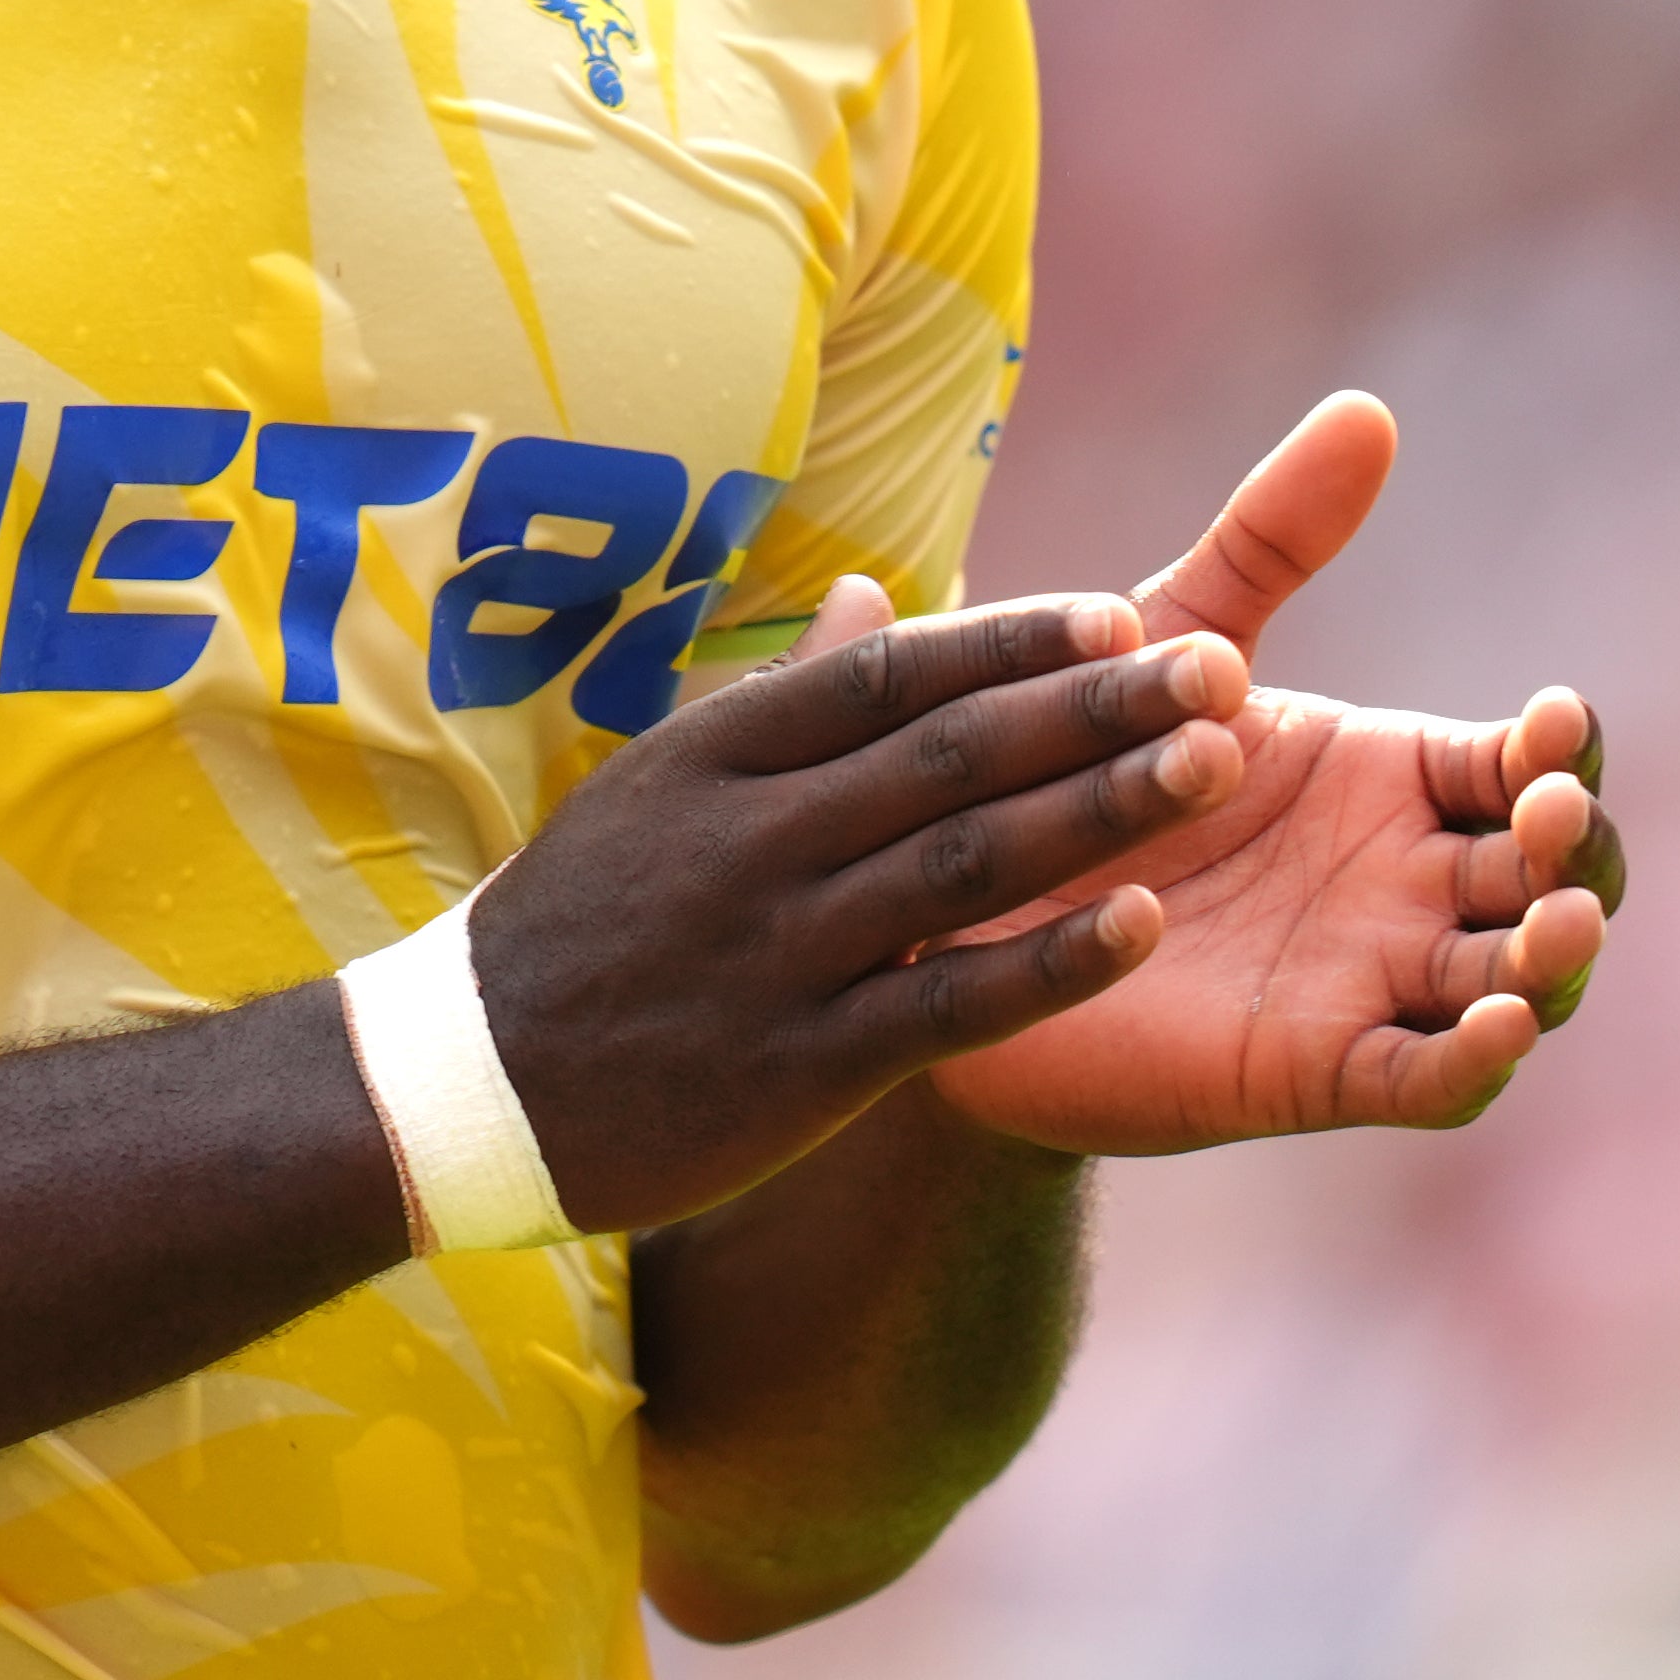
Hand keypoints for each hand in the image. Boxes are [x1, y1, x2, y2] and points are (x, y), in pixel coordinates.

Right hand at [468, 584, 1257, 1232]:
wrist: (464, 1084)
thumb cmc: (583, 921)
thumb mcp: (661, 788)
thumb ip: (788, 699)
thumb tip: (880, 595)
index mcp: (719, 754)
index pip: (891, 674)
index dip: (1012, 641)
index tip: (1120, 611)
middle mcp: (754, 839)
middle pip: (951, 754)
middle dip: (1094, 706)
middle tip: (1215, 665)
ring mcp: (778, 952)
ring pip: (965, 865)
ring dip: (1099, 810)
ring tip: (1213, 765)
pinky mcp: (800, 1069)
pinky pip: (947, 1007)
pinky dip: (1049, 964)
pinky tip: (1145, 928)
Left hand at [922, 392, 1625, 1154]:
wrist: (962, 906)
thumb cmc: (1080, 761)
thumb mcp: (1174, 637)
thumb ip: (1269, 538)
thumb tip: (1368, 410)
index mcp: (1393, 780)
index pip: (1524, 764)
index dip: (1560, 749)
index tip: (1555, 720)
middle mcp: (1405, 883)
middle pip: (1551, 874)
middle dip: (1581, 851)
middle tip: (1554, 817)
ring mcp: (1372, 981)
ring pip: (1514, 984)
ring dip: (1552, 961)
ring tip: (1552, 927)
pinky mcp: (1314, 1068)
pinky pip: (1423, 1081)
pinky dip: (1473, 1061)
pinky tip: (1489, 1025)